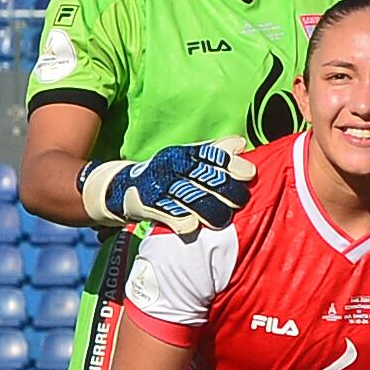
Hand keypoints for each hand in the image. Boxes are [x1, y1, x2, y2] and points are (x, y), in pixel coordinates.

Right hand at [85, 139, 257, 233]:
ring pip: (195, 200)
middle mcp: (172, 167)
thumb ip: (213, 151)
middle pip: (208, 180)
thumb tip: (240, 142)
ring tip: (221, 219)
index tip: (249, 174)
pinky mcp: (150, 207)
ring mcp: (161, 187)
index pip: (212, 156)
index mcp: (183, 155)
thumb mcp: (186, 158)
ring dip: (213, 212)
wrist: (120, 187)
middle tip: (238, 202)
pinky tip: (194, 227)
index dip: (233, 165)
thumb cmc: (163, 173)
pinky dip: (186, 223)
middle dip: (229, 193)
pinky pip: (174, 218)